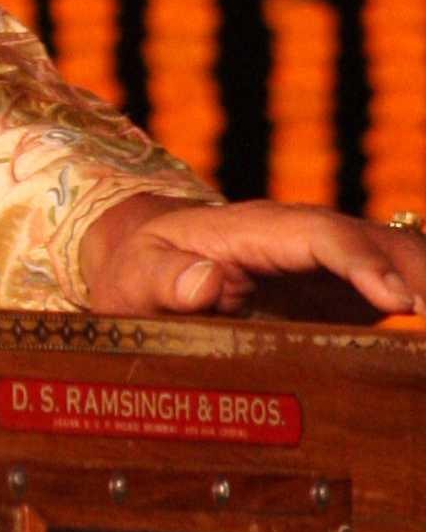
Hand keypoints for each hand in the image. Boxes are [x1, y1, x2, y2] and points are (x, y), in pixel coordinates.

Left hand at [78, 191, 425, 319]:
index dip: (362, 263)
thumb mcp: (133, 277)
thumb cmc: (138, 271)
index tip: (398, 300)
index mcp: (255, 230)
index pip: (320, 234)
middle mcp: (301, 237)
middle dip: (419, 274)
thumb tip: (205, 280)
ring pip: (395, 257)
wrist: (148, 262)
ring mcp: (327, 262)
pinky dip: (421, 301)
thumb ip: (163, 280)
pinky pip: (394, 285)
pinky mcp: (339, 289)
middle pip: (375, 240)